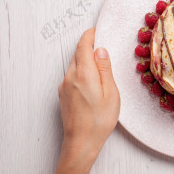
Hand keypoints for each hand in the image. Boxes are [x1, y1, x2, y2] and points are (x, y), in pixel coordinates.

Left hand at [55, 28, 119, 173]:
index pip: (83, 46)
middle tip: (102, 48)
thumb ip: (105, 69)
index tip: (95, 31)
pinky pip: (72, 76)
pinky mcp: (62, 94)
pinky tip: (92, 83)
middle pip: (77, 54)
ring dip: (85, 61)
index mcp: (84, 74)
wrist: (81, 142)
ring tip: (100, 69)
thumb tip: (100, 50)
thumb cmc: (99, 120)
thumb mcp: (110, 92)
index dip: (89, 35)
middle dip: (88, 47)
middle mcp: (70, 77)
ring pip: (74, 65)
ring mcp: (64, 86)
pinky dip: (81, 72)